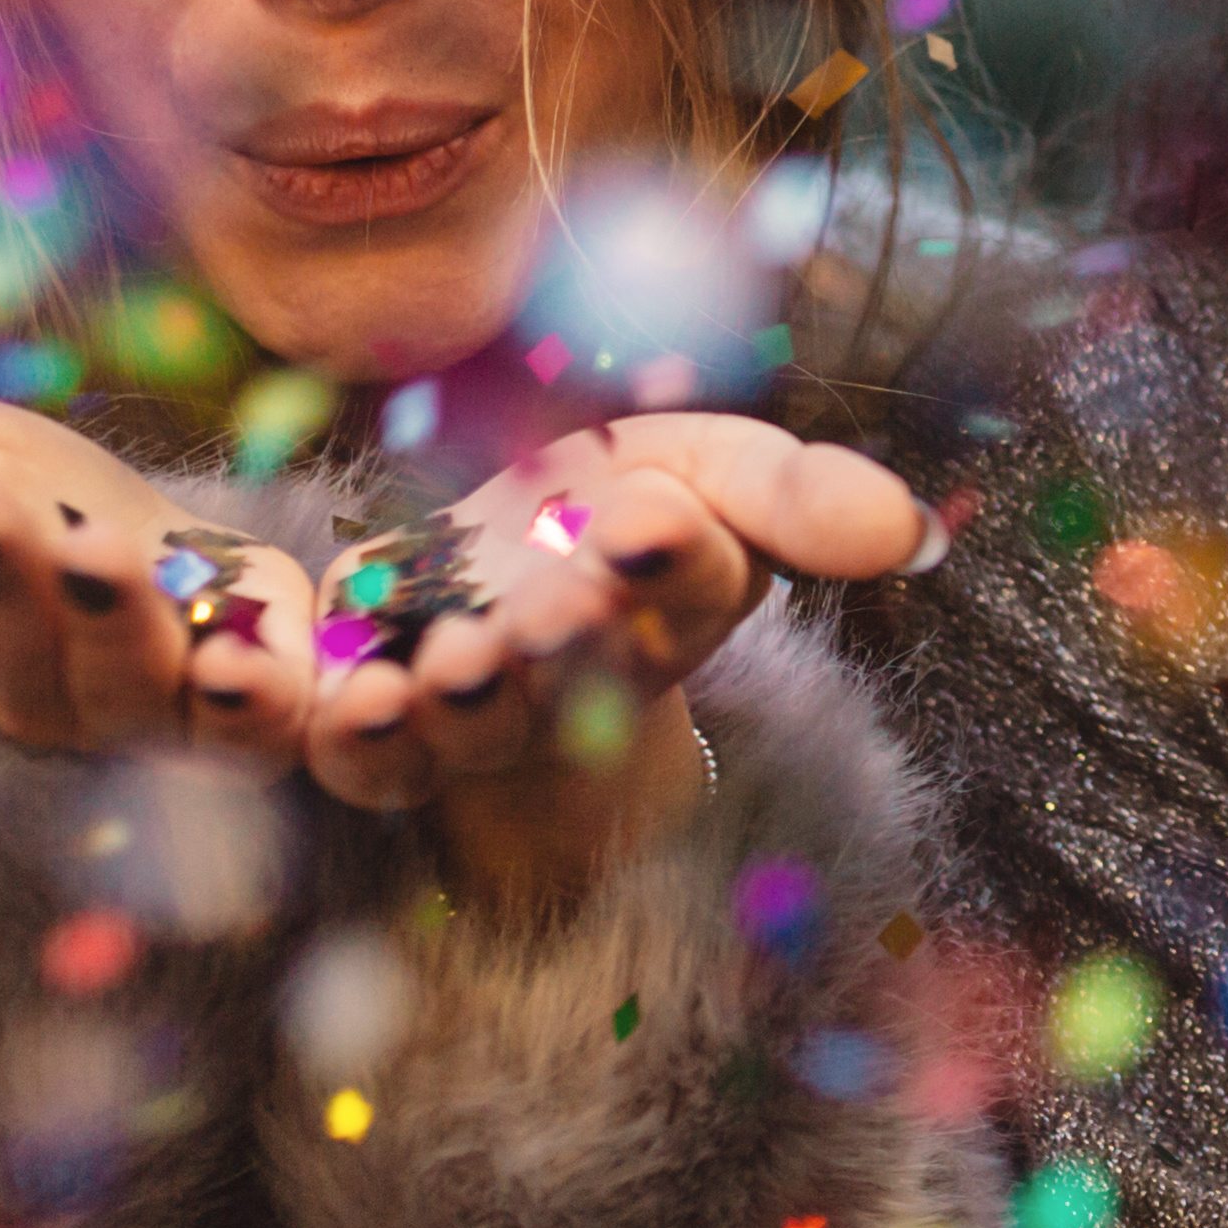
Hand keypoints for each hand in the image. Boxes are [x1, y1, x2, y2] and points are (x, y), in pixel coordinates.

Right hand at [0, 388, 317, 763]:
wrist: (176, 549)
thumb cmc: (28, 498)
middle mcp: (39, 687)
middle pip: (7, 644)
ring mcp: (146, 708)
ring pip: (125, 683)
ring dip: (112, 625)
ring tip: (96, 553)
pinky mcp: (256, 709)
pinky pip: (258, 731)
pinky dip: (256, 709)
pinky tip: (249, 664)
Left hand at [302, 414, 926, 820]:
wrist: (489, 574)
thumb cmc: (611, 509)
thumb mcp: (713, 475)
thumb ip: (796, 497)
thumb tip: (910, 531)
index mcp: (670, 602)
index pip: (691, 581)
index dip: (673, 558)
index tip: (649, 519)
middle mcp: (571, 676)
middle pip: (577, 668)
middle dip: (565, 640)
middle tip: (554, 607)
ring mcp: (462, 713)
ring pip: (461, 729)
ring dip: (454, 703)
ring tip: (449, 664)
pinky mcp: (360, 727)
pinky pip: (344, 752)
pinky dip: (328, 730)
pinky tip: (317, 691)